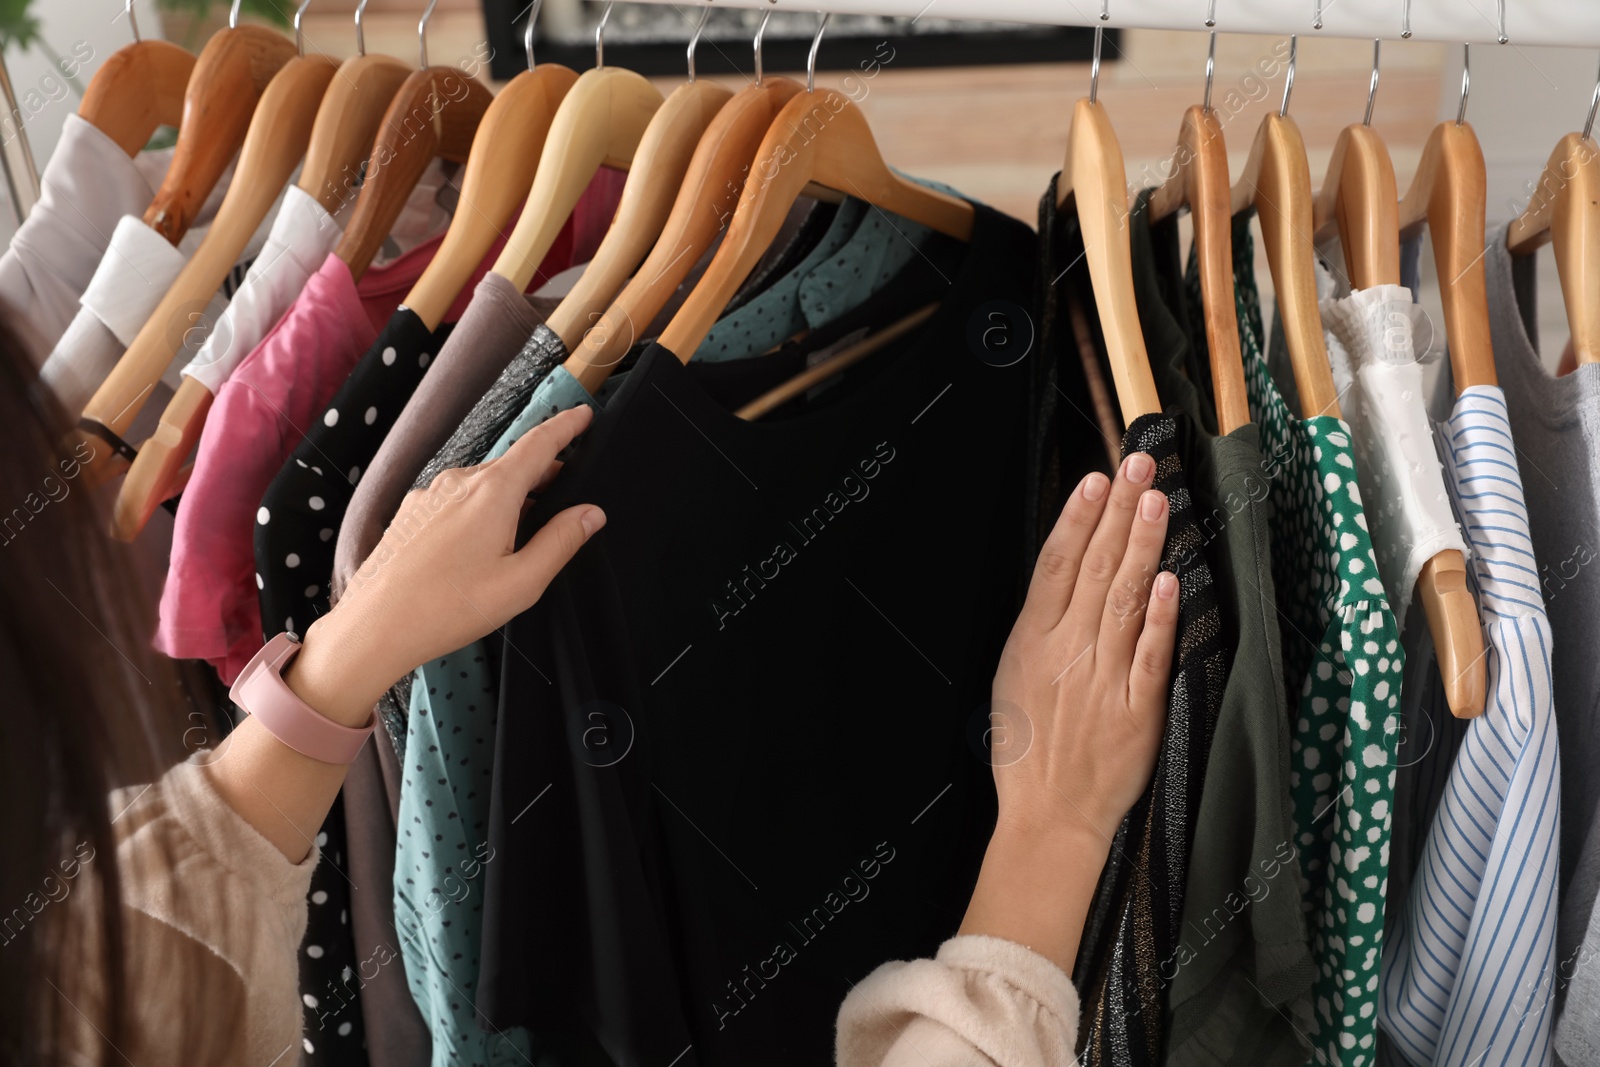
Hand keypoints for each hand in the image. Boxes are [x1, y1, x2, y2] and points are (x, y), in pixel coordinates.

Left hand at [286, 406, 604, 724]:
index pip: (539, 444)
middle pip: (512, 466)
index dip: (565, 427)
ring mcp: (430, 496)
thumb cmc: (449, 608)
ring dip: (509, 496)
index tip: (583, 414)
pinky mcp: (411, 514)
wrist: (375, 627)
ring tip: (521, 531)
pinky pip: (455, 500)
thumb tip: (591, 514)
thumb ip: (561, 542)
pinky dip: (478, 510)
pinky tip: (477, 546)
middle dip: (541, 474)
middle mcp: (459, 482)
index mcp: (493, 492)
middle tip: (564, 494)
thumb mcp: (522, 582)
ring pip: (482, 484)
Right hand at [991, 452, 1176, 843]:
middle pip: (1094, 569)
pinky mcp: (1136, 709)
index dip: (1078, 519)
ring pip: (1123, 600)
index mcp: (1032, 641)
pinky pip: (1148, 656)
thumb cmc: (1027, 750)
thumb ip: (1038, 629)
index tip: (1097, 480)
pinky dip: (1158, 618)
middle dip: (1119, 512)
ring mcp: (1102, 678)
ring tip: (1158, 502)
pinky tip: (1168, 582)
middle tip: (1140, 466)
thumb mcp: (1011, 678)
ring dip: (1142, 547)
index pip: (1056, 565)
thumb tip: (1060, 579)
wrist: (1048, 816)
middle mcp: (1067, 652)